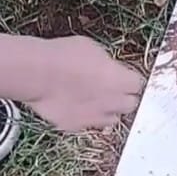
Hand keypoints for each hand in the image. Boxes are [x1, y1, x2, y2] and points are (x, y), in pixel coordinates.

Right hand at [26, 36, 142, 131]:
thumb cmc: (64, 55)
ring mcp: (96, 117)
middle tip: (112, 89)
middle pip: (131, 105)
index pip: (139, 84)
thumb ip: (108, 64)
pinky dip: (86, 118)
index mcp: (122, 80)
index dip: (130, 80)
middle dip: (124, 98)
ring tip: (94, 100)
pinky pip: (89, 124)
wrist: (37, 73)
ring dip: (108, 111)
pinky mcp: (77, 127)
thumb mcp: (93, 48)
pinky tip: (76, 106)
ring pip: (113, 119)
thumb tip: (109, 68)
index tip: (124, 77)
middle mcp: (114, 102)